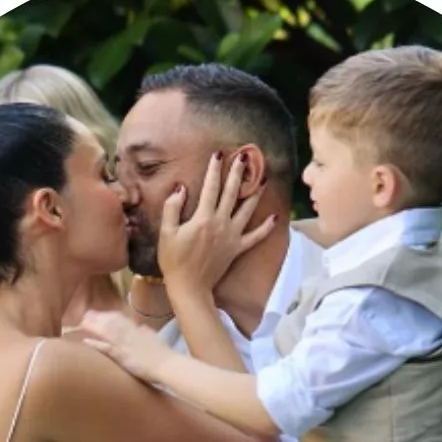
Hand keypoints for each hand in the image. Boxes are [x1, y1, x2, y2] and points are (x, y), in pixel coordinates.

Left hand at [82, 310, 174, 381]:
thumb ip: (146, 332)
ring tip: (82, 323)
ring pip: (106, 331)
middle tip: (86, 314)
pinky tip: (86, 341)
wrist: (167, 364)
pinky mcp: (122, 355)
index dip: (108, 315)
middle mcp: (129, 333)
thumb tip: (141, 328)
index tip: (100, 314)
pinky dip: (95, 344)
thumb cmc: (164, 354)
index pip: (120, 318)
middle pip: (110, 321)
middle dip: (97, 317)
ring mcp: (125, 343)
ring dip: (93, 326)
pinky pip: (106, 348)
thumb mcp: (154, 338)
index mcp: (137, 329)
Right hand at [157, 151, 275, 299]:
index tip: (218, 154)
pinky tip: (275, 217)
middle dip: (238, 174)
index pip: (210, 187)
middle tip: (244, 158)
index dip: (214, 169)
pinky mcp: (237, 249)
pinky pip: (256, 237)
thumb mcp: (166, 232)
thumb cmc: (174, 260)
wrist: (189, 287)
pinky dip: (266, 227)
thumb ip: (172, 208)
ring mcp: (232, 236)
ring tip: (263, 179)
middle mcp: (221, 224)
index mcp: (203, 218)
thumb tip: (181, 188)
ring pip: (247, 210)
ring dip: (256, 194)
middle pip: (232, 193)